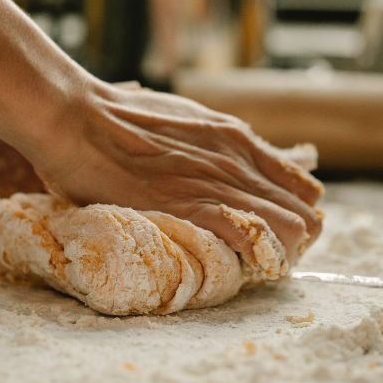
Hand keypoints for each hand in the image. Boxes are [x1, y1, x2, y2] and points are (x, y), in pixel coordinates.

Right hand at [32, 80, 323, 261]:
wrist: (79, 118)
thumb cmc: (117, 118)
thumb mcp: (182, 119)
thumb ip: (213, 142)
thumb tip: (227, 161)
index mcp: (237, 138)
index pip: (301, 186)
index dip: (291, 212)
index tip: (271, 228)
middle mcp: (240, 160)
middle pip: (303, 213)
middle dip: (291, 238)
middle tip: (260, 253)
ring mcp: (221, 184)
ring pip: (291, 229)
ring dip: (276, 252)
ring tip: (247, 263)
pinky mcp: (196, 208)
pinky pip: (253, 239)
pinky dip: (254, 257)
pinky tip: (238, 264)